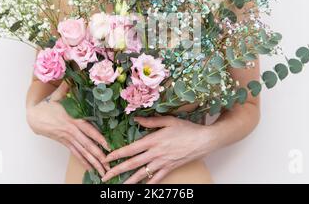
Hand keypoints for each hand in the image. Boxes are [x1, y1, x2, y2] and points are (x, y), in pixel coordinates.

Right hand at [26, 81, 110, 176]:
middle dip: (98, 155)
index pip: (88, 130)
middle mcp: (71, 131)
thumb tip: (71, 76)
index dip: (98, 138)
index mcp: (72, 119)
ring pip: (82, 152)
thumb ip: (67, 86)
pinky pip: (76, 154)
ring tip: (103, 171)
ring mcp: (68, 139)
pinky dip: (84, 161)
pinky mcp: (64, 143)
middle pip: (87, 145)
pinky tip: (91, 169)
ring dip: (93, 162)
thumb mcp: (58, 95)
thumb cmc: (47, 105)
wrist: (33, 116)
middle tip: (109, 164)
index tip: (108, 145)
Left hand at [101, 115, 217, 183]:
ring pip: (142, 174)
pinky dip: (149, 186)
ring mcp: (163, 163)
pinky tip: (141, 190)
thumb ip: (151, 121)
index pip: (131, 149)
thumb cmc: (186, 129)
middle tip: (105, 176)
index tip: (106, 158)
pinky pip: (157, 179)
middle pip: (133, 163)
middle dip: (117, 170)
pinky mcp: (170, 168)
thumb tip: (136, 119)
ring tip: (118, 187)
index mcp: (153, 140)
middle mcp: (155, 153)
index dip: (117, 154)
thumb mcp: (168, 120)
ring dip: (129, 181)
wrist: (204, 140)